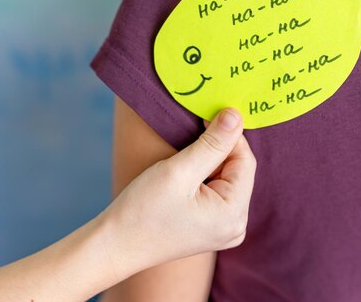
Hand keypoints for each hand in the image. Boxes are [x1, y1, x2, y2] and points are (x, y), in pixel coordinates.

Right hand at [99, 108, 256, 278]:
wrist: (115, 245)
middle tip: (189, 139)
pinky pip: (218, 192)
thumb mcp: (179, 171)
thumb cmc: (143, 210)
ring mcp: (225, 230)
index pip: (245, 160)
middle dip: (217, 151)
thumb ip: (212, 143)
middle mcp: (236, 226)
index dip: (228, 135)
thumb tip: (236, 115)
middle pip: (238, 171)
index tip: (205, 117)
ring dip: (208, 163)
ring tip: (181, 165)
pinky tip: (182, 179)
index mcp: (233, 214)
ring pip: (227, 179)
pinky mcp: (212, 229)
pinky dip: (204, 177)